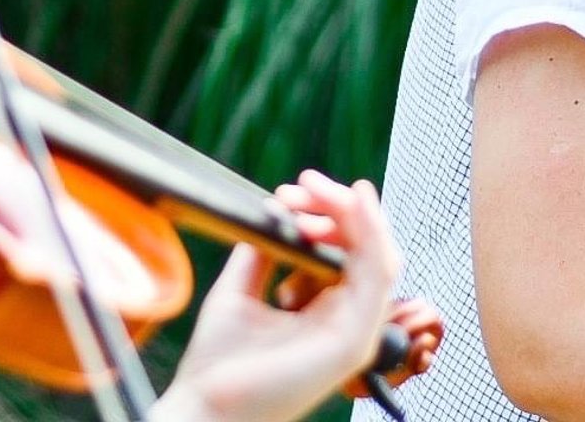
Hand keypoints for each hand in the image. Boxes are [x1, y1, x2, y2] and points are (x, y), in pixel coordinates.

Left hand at [159, 171, 404, 421]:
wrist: (204, 406)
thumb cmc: (220, 365)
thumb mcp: (240, 291)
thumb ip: (262, 252)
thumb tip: (274, 210)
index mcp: (324, 313)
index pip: (348, 252)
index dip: (327, 214)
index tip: (292, 192)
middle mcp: (345, 322)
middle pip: (368, 250)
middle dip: (340, 207)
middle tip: (305, 184)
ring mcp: (354, 333)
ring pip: (380, 257)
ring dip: (355, 213)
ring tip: (321, 190)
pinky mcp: (353, 341)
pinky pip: (377, 277)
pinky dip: (372, 234)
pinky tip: (356, 205)